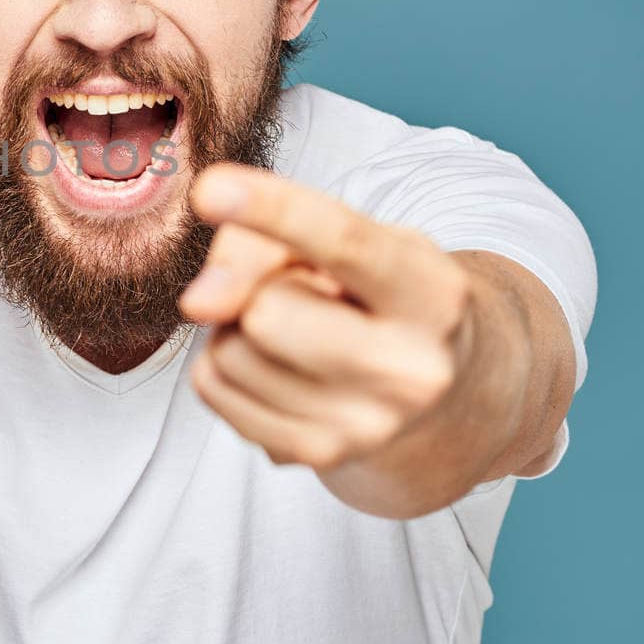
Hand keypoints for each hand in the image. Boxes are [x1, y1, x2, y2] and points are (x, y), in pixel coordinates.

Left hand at [179, 163, 474, 471]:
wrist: (443, 393)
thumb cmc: (379, 295)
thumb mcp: (351, 240)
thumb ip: (265, 240)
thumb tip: (199, 302)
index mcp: (434, 295)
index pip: (344, 243)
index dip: (273, 209)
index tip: (209, 188)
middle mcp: (412, 371)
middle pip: (265, 310)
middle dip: (261, 290)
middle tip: (299, 292)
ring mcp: (366, 426)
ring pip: (229, 351)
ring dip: (238, 327)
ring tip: (294, 328)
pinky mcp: (315, 454)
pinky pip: (212, 388)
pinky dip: (224, 364)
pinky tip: (277, 364)